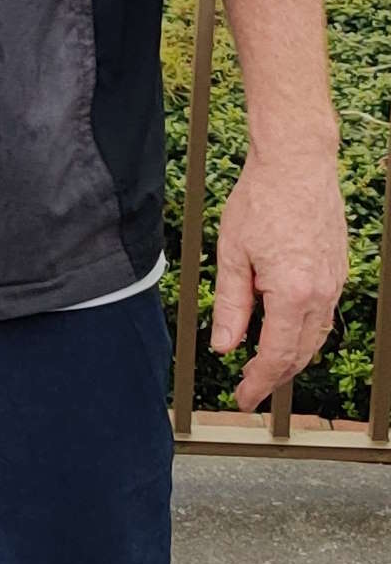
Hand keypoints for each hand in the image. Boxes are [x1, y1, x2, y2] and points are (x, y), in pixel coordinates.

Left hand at [211, 142, 348, 411]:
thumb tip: (225, 346)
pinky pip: (323, 315)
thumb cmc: (262, 201)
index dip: (258, 383)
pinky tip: (286, 333)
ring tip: (265, 369)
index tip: (242, 399)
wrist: (298, 164)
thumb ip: (229, 305)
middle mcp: (321, 294)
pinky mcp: (338, 271)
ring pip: (316, 337)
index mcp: (293, 294)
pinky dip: (305, 333)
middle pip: (300, 353)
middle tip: (249, 391)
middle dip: (274, 377)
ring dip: (292, 358)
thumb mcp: (232, 255)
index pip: (275, 356)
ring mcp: (335, 282)